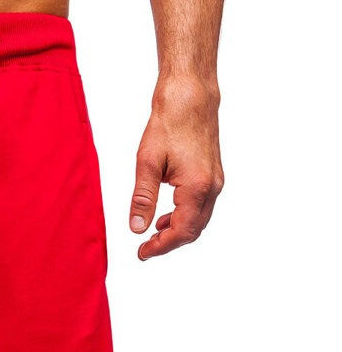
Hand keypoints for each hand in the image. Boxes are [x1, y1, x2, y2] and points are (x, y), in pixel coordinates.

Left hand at [130, 77, 223, 260]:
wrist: (190, 98)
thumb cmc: (169, 124)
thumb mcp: (147, 164)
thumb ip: (142, 199)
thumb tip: (136, 228)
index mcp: (197, 187)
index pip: (181, 231)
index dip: (160, 247)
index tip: (142, 253)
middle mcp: (212, 187)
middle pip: (193, 231)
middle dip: (169, 243)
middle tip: (145, 249)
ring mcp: (216, 182)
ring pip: (199, 221)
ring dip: (177, 232)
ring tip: (152, 235)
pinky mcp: (213, 176)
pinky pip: (201, 207)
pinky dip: (184, 218)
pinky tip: (165, 217)